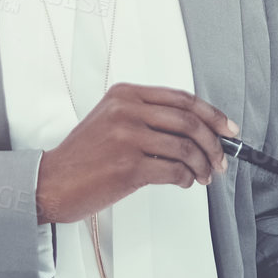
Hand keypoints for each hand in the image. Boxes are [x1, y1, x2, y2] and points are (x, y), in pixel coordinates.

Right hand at [35, 84, 236, 223]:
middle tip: (222, 158)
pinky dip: (187, 178)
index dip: (211, 114)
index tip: (227, 128)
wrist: (50, 183)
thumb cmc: (83, 157)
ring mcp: (127, 137)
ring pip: (185, 147)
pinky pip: (173, 170)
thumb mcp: (112, 120)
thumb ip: (148, 116)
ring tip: (204, 175)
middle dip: (213, 142)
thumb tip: (195, 129)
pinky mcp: (128, 166)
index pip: (182, 99)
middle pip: (189, 121)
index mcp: (126, 94)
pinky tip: (185, 182)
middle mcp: (127, 110)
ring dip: (202, 164)